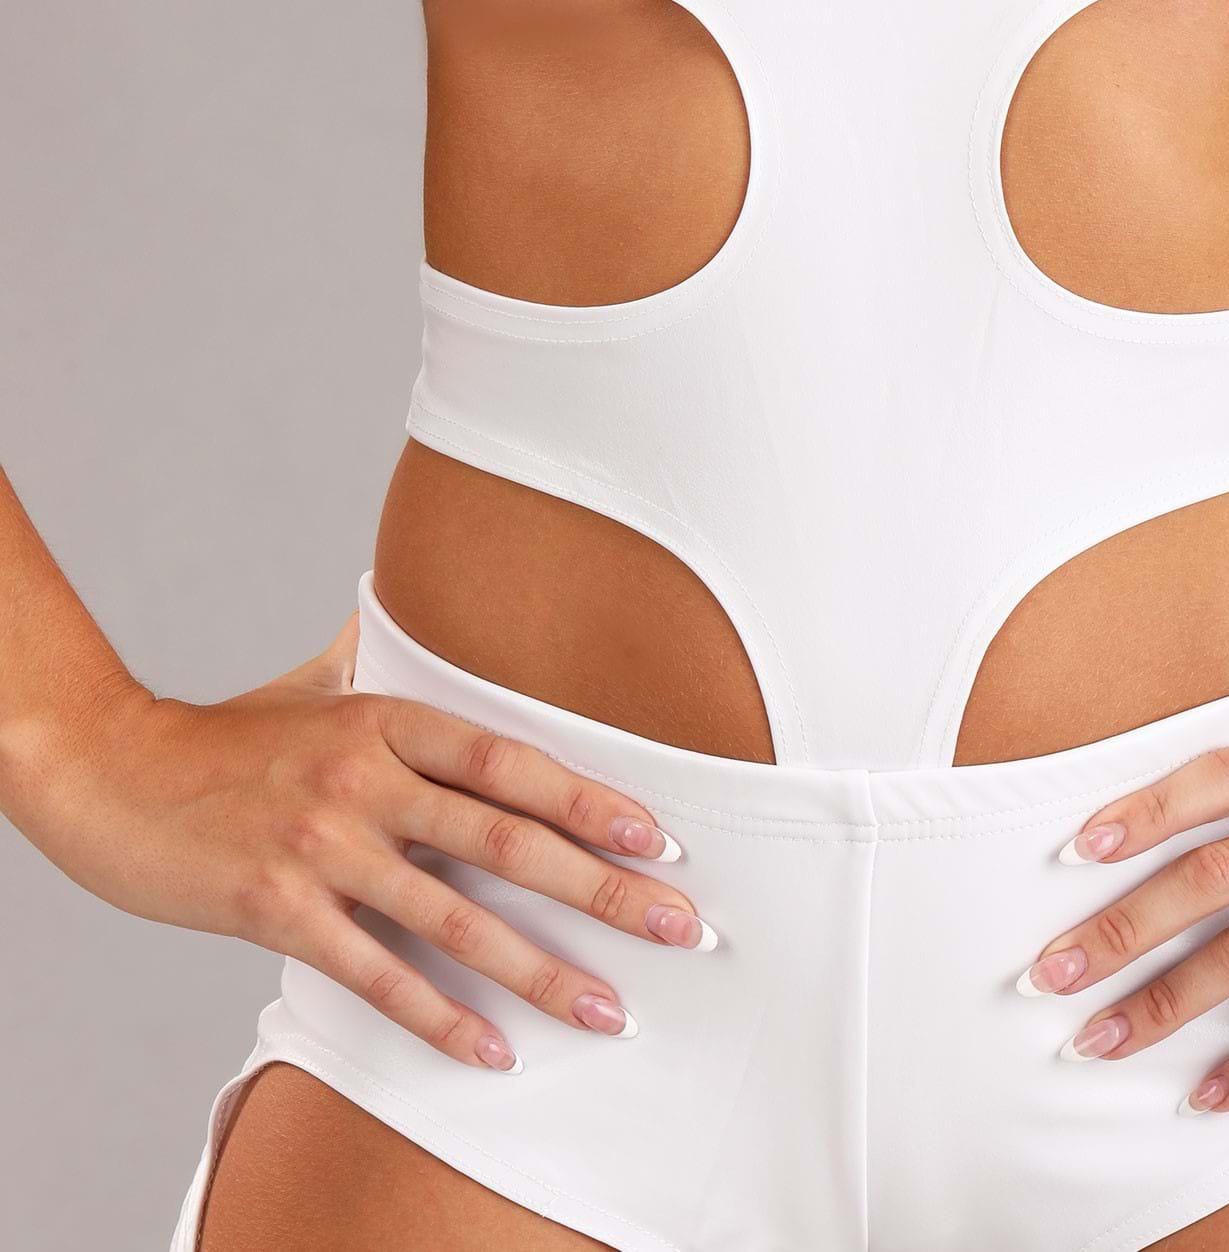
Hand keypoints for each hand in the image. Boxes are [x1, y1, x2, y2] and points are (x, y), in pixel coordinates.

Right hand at [27, 612, 713, 1070]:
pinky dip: (439, 1016)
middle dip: (604, 887)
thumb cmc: (226, 738)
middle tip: (680, 925)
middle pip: (507, 838)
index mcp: (384, 716)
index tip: (661, 835)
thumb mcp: (312, 683)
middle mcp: (364, 776)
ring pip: (456, 916)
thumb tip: (424, 616)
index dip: (590, 798)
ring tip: (607, 1008)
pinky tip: (491, 1049)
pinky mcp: (279, 909)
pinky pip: (377, 972)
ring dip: (541, 970)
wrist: (113, 776)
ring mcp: (323, 844)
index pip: (510, 759)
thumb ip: (380, 658)